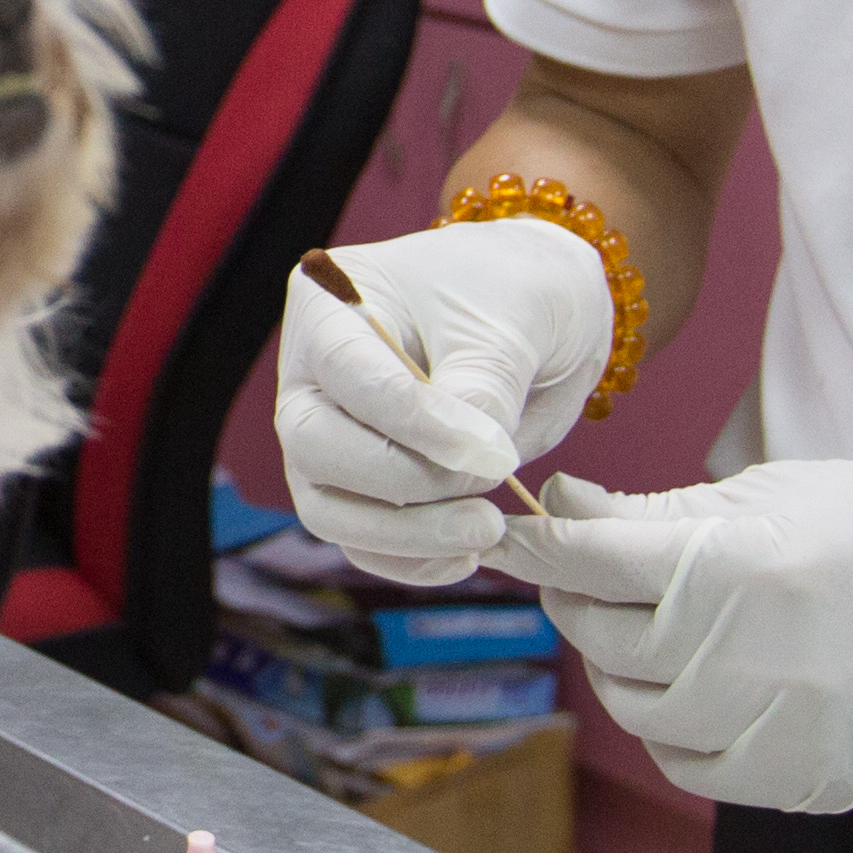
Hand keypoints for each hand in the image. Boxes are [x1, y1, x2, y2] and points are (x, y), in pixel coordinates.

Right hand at [273, 219, 616, 581]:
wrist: (540, 313)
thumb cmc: (516, 293)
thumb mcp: (509, 327)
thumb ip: (482, 392)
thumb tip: (467, 468)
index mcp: (331, 306)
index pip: (350, 375)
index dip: (418, 424)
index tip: (493, 453)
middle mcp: (312, 375)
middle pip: (315, 447)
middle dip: (404, 484)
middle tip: (490, 492)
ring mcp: (327, 435)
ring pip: (328, 509)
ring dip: (407, 537)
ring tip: (488, 530)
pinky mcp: (356, 488)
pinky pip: (361, 541)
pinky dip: (410, 559)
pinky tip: (466, 555)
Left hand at [514, 458, 852, 811]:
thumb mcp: (770, 495)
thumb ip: (654, 513)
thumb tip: (561, 508)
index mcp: (734, 568)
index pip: (590, 562)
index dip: (537, 545)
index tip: (509, 533)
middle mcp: (742, 657)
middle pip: (599, 635)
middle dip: (580, 598)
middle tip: (593, 573)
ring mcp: (767, 729)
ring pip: (631, 705)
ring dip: (622, 664)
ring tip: (657, 628)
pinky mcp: (791, 780)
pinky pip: (685, 760)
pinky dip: (673, 723)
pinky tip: (700, 685)